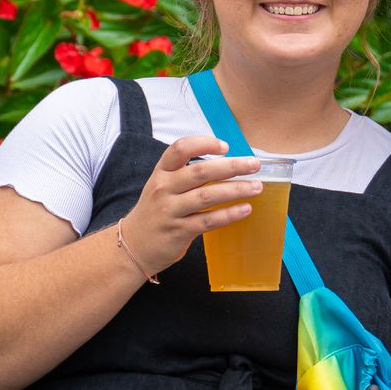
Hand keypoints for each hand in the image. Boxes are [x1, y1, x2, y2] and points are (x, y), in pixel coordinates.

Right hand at [119, 135, 265, 274]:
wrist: (133, 246)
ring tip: (256, 187)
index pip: (181, 149)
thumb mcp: (162, 186)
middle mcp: (164, 188)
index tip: (225, 146)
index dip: (204, 143)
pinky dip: (229, 214)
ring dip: (236, 190)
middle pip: (201, 171)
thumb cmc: (156, 212)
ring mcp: (170, 210)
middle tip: (254, 164)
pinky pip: (208, 220)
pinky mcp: (178, 231)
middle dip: (231, 166)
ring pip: (207, 196)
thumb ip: (186, 174)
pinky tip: (245, 209)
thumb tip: (227, 165)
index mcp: (161, 172)